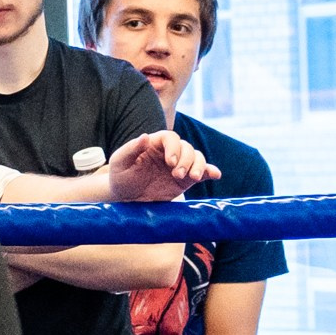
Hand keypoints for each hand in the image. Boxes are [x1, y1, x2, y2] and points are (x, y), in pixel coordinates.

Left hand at [105, 131, 219, 202]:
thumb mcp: (120, 162)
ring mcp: (179, 165)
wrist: (126, 198)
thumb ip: (131, 149)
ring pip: (196, 158)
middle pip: (186, 147)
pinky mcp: (186, 180)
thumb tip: (145, 136)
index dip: (173, 147)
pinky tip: (215, 175)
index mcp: (154, 144)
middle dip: (185, 160)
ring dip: (198, 166)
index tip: (170, 162)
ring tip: (193, 178)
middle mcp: (169, 152)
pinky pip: (202, 172)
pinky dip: (210, 172)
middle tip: (176, 174)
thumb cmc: (120, 177)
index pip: (170, 137)